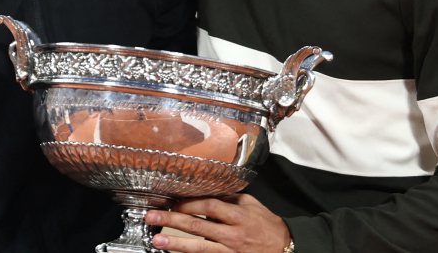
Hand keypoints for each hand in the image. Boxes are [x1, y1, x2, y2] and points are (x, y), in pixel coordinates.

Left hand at [146, 195, 291, 252]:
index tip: (171, 201)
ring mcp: (230, 252)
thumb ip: (228, 199)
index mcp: (238, 216)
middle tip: (152, 217)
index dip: (189, 204)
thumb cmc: (266, 225)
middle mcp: (232, 235)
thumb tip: (204, 190)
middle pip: (198, 226)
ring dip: (176, 244)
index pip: (209, 207)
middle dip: (172, 221)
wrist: (285, 248)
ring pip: (199, 248)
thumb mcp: (251, 205)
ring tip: (157, 240)